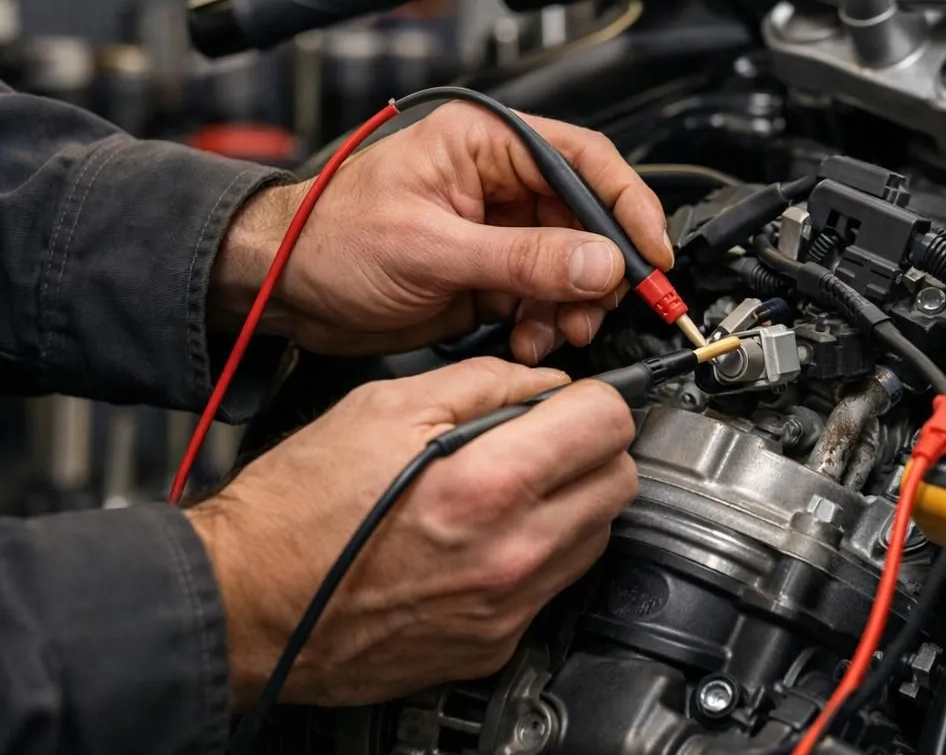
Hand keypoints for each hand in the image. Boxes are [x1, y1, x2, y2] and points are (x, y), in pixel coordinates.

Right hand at [186, 357, 636, 708]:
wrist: (242, 603)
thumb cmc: (294, 511)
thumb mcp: (382, 406)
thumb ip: (483, 383)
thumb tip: (545, 382)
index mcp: (486, 485)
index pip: (608, 424)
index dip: (590, 400)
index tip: (567, 402)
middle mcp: (510, 554)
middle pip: (620, 482)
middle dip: (590, 450)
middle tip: (545, 439)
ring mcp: (507, 608)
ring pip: (598, 536)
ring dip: (572, 502)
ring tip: (512, 487)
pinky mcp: (494, 645)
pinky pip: (556, 585)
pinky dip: (541, 552)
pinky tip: (491, 535)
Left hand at [212, 102, 671, 362]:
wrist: (279, 287)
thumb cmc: (327, 238)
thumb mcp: (431, 247)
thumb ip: (523, 258)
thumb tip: (599, 261)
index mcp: (487, 143)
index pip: (586, 161)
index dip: (627, 206)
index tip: (651, 254)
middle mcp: (500, 180)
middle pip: (588, 219)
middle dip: (600, 270)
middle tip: (601, 309)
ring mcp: (497, 229)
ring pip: (572, 264)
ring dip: (574, 304)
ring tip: (557, 333)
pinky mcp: (490, 272)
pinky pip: (544, 296)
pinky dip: (546, 322)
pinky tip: (529, 339)